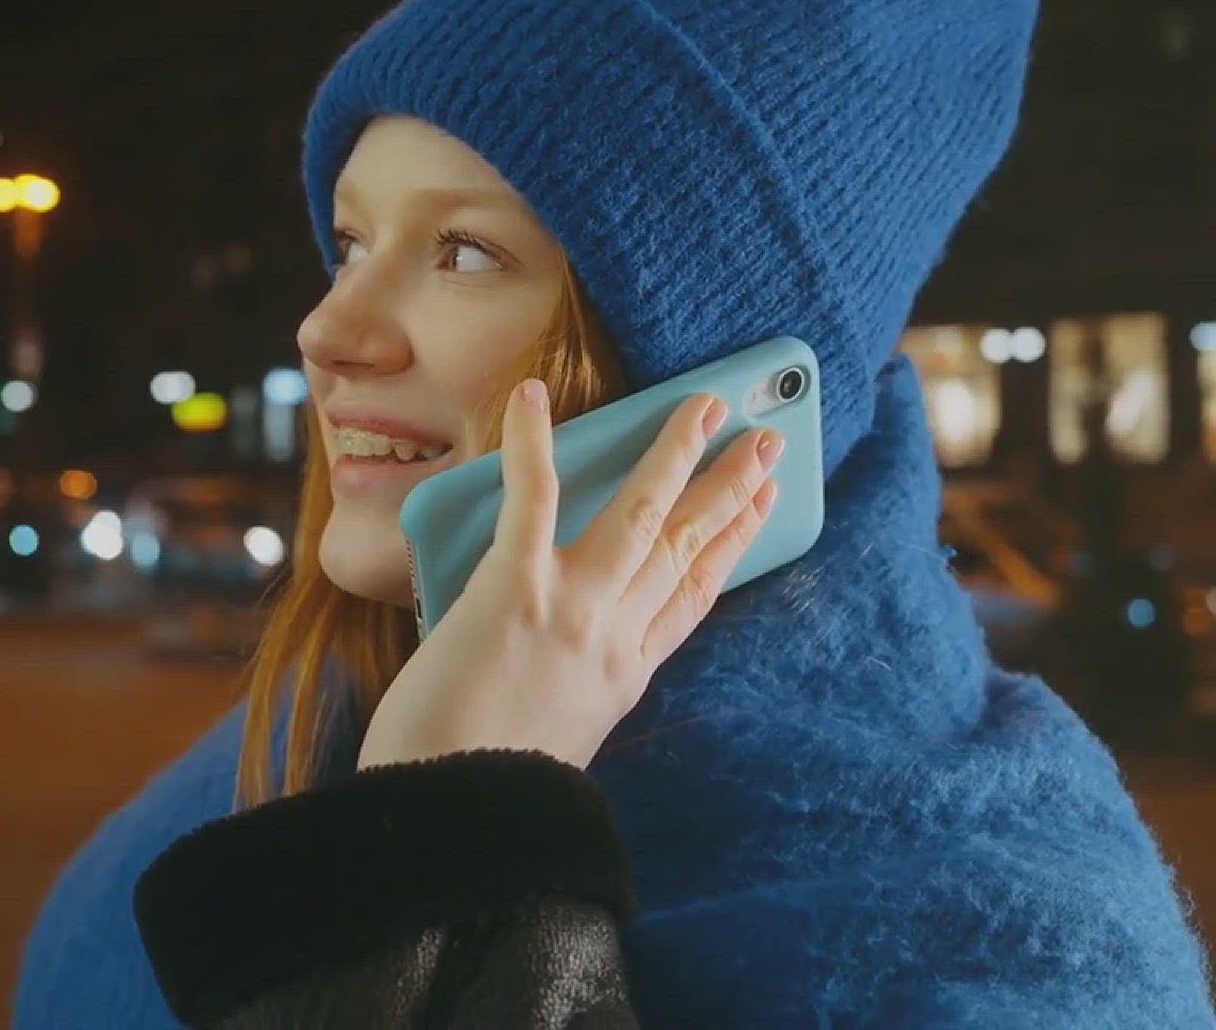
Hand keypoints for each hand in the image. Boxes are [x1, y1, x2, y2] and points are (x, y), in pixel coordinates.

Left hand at [356, 379, 779, 772]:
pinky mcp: (512, 590)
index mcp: (623, 679)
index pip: (692, 596)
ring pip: (638, 515)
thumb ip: (573, 690)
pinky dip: (532, 445)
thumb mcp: (555, 740)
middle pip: (684, 548)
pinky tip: (532, 397)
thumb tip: (562, 658)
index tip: (762, 508)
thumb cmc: (479, 788)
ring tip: (702, 405)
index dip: (733, 544)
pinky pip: (531, 502)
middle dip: (729, 489)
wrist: (448, 818)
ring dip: (674, 455)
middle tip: (766, 441)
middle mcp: (612, 640)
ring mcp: (570, 610)